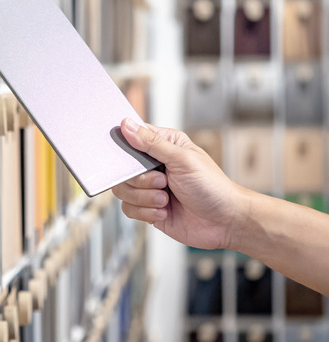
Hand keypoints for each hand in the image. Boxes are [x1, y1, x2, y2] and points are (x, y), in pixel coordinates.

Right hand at [111, 118, 249, 249]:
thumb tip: (127, 124)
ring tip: (166, 200)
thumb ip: (152, 142)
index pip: (131, 138)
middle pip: (122, 168)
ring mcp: (149, 188)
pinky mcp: (147, 208)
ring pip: (122, 190)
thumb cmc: (212, 187)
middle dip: (141, 180)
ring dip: (144, 198)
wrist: (225, 222)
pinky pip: (128, 209)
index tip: (130, 158)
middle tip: (163, 182)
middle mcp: (153, 166)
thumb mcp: (182, 159)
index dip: (125, 147)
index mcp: (163, 145)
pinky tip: (165, 211)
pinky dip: (146, 212)